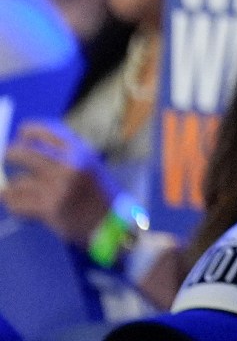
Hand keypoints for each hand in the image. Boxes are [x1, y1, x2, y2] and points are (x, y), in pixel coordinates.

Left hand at [1, 121, 114, 243]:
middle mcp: (68, 166)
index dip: (28, 131)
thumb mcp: (89, 165)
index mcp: (80, 152)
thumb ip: (66, 154)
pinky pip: (17, 203)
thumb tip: (31, 144)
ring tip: (19, 193)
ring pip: (18, 182)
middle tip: (7, 158)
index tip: (20, 135)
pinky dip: (14, 204)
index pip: (47, 132)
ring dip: (14, 188)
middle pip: (24, 153)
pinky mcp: (48, 208)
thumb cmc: (99, 193)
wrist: (110, 222)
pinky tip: (19, 205)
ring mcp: (57, 187)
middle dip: (11, 155)